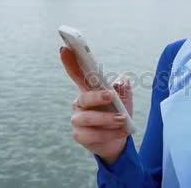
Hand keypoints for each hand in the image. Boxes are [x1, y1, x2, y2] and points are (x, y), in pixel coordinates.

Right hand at [60, 46, 132, 164]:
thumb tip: (123, 79)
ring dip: (107, 118)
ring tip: (122, 119)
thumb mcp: (125, 102)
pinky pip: (92, 134)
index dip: (70, 61)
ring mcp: (77, 120)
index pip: (78, 75)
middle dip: (97, 96)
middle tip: (111, 96)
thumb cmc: (118, 116)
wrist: (117, 142)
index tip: (64, 48)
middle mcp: (80, 103)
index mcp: (89, 91)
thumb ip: (124, 91)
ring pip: (88, 118)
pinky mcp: (79, 135)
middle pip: (84, 97)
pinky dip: (109, 133)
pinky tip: (120, 132)